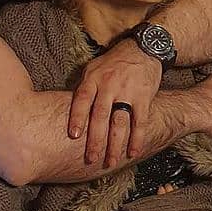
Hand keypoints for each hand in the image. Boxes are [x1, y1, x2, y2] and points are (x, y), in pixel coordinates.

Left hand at [68, 38, 162, 167]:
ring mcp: (127, 92)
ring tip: (111, 162)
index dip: (77, 117)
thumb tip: (68, 109)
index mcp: (93, 78)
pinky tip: (133, 152)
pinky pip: (140, 121)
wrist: (142, 48)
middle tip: (91, 159)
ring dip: (115, 144)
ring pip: (119, 122)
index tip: (73, 136)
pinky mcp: (144, 97)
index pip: (82, 99)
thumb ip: (84, 87)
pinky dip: (137, 138)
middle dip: (95, 139)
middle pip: (100, 115)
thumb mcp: (93, 68)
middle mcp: (109, 85)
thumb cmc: (113, 62)